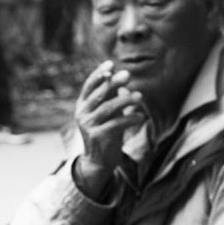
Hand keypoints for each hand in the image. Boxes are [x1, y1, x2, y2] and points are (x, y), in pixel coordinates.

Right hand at [73, 59, 146, 185]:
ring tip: (140, 97)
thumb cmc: (106, 132)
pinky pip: (116, 124)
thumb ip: (112, 98)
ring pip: (108, 108)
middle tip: (127, 74)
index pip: (89, 85)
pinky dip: (130, 119)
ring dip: (125, 100)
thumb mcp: (108, 113)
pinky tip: (141, 117)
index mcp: (83, 105)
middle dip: (113, 83)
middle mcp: (82, 113)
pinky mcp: (97, 136)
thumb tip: (122, 80)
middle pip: (99, 94)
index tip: (110, 63)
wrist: (99, 160)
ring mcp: (88, 125)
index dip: (99, 73)